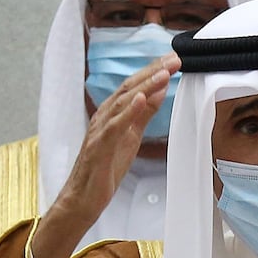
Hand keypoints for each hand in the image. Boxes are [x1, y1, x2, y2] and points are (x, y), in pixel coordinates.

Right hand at [31, 51, 179, 257]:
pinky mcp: (98, 148)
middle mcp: (104, 117)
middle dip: (153, 71)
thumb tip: (159, 92)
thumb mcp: (130, 138)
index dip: (154, 72)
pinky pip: (113, 126)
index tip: (174, 59)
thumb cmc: (104, 170)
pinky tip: (141, 98)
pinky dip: (127, 111)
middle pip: (130, 88)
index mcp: (112, 114)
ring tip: (163, 72)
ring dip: (144, 86)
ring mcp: (99, 131)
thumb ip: (143, 116)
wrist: (82, 199)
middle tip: (175, 58)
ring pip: (122, 102)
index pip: (135, 87)